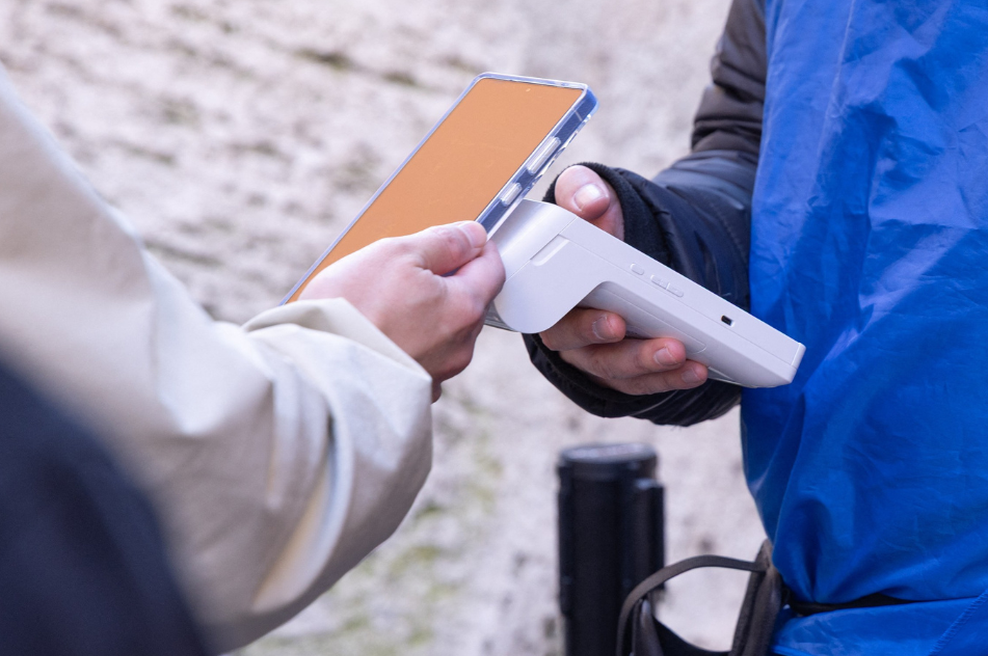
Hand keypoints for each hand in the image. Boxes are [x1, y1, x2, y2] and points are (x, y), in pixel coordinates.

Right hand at [300, 221, 504, 399]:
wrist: (317, 371)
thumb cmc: (353, 312)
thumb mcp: (397, 254)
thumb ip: (442, 242)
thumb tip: (472, 235)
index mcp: (464, 309)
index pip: (493, 268)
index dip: (477, 246)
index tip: (461, 238)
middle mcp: (459, 346)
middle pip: (468, 300)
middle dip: (445, 280)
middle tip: (407, 268)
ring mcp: (439, 372)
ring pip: (443, 329)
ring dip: (424, 311)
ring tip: (382, 301)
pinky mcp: (414, 389)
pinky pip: (421, 355)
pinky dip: (408, 339)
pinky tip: (379, 330)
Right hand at [538, 166, 707, 394]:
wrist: (614, 248)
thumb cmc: (593, 227)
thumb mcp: (585, 201)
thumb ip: (579, 192)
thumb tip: (591, 201)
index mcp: (549, 296)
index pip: (557, 320)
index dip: (584, 326)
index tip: (614, 321)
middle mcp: (567, 333)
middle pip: (592, 355)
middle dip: (631, 353)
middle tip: (667, 344)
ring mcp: (594, 355)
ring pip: (619, 372)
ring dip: (655, 367)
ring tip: (688, 356)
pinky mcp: (619, 370)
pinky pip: (641, 382)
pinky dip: (669, 378)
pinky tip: (697, 369)